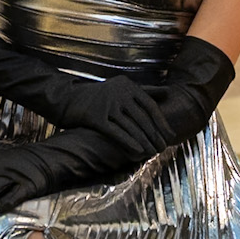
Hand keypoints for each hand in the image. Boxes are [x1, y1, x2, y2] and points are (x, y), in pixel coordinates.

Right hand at [54, 75, 174, 154]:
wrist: (69, 99)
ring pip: (131, 126)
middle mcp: (119, 92)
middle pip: (142, 117)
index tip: (170, 136)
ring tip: (153, 153)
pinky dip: (129, 142)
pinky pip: (116, 132)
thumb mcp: (122, 87)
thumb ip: (145, 90)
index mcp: (127, 85)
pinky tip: (138, 151)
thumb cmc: (100, 95)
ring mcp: (107, 104)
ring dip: (144, 142)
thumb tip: (168, 92)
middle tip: (162, 148)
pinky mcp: (95, 117)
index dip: (161, 122)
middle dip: (154, 135)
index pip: (150, 105)